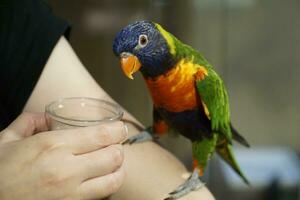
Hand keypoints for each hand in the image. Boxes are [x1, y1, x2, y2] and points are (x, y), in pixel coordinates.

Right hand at [0, 112, 126, 199]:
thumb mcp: (6, 140)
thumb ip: (29, 122)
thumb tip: (47, 118)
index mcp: (53, 145)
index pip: (102, 135)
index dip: (117, 130)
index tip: (119, 128)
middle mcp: (67, 169)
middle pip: (114, 156)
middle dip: (118, 148)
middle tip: (115, 145)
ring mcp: (71, 193)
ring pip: (114, 179)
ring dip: (117, 169)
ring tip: (112, 163)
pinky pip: (102, 195)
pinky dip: (107, 185)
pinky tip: (101, 180)